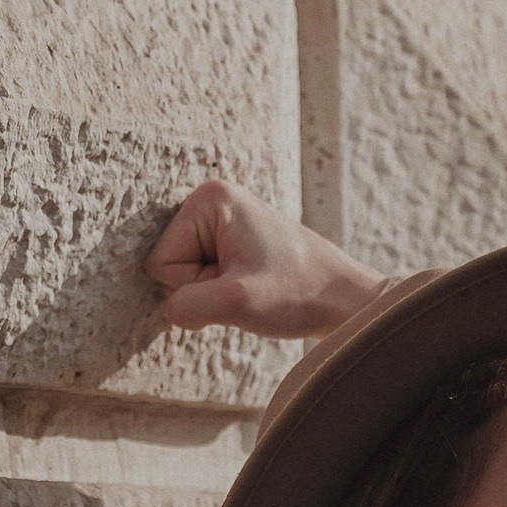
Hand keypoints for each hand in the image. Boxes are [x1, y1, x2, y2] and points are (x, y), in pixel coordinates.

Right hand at [145, 178, 385, 337]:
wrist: (345, 300)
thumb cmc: (299, 294)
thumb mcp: (238, 302)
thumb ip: (188, 306)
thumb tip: (171, 309)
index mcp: (210, 198)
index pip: (161, 261)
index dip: (195, 284)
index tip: (236, 280)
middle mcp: (214, 200)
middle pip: (170, 265)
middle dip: (204, 287)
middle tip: (247, 286)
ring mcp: (224, 220)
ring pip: (186, 276)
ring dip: (215, 292)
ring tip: (255, 286)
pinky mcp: (233, 239)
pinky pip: (204, 277)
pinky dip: (224, 292)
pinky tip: (255, 286)